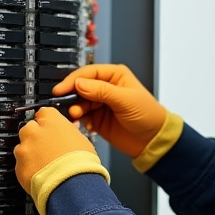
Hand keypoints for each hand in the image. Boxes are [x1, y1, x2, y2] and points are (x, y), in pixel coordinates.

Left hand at [14, 108, 109, 214]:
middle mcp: (34, 131)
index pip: (44, 112)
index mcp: (51, 121)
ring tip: (45, 164)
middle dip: (36, 137)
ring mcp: (24, 149)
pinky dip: (28, 168)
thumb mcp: (82, 140)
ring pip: (23, 147)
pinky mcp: (19, 166)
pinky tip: (41, 174)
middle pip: (30, 128)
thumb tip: (66, 133)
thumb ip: (68, 132)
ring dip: (31, 153)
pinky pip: (20, 164)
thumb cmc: (80, 164)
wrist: (71, 187)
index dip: (47, 121)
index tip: (49, 128)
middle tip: (48, 148)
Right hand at [52, 63, 166, 158]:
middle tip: (66, 105)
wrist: (153, 140)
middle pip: (80, 87)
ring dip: (75, 110)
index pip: (88, 73)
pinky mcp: (97, 119)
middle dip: (72, 96)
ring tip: (76, 116)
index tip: (62, 89)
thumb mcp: (126, 100)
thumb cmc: (149, 115)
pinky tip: (82, 124)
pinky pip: (82, 117)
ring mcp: (100, 104)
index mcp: (114, 76)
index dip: (74, 80)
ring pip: (79, 102)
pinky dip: (79, 120)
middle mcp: (105, 88)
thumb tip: (80, 83)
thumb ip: (102, 91)